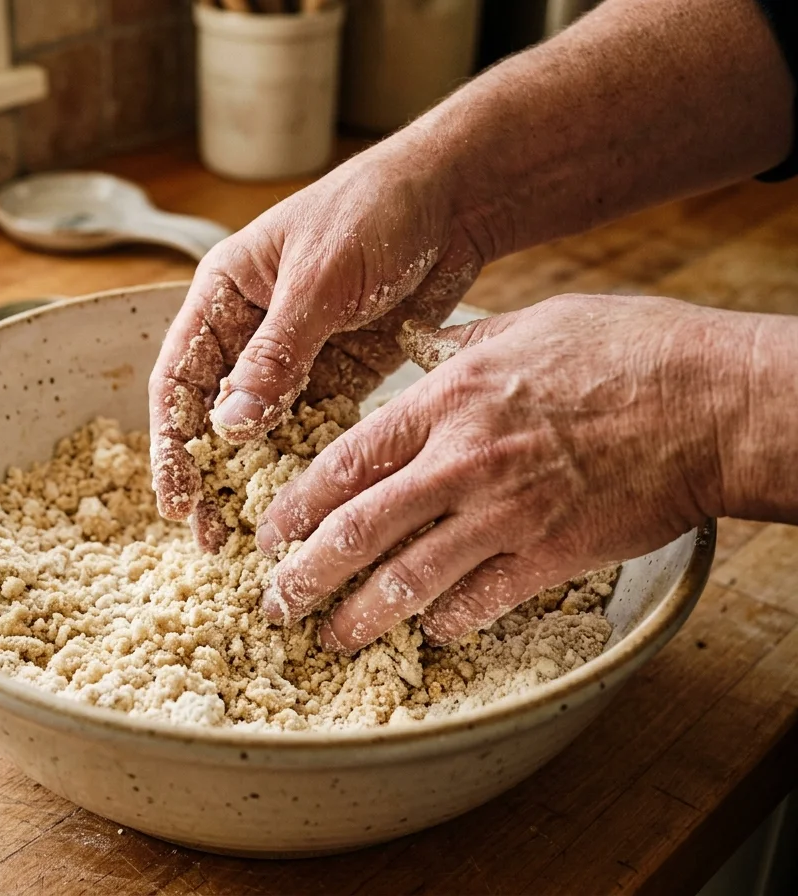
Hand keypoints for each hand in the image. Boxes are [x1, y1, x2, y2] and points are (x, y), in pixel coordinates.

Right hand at [148, 138, 483, 549]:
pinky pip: (312, 428)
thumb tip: (230, 428)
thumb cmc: (374, 212)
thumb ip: (276, 355)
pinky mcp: (338, 375)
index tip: (176, 498)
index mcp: (223, 295)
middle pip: (214, 416)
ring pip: (261, 431)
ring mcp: (295, 357)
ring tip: (253, 537)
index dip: (171, 441)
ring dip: (255, 480)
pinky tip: (307, 505)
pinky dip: (306, 464)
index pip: (180, 377)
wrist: (454, 198)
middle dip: (209, 476)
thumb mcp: (319, 281)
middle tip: (210, 537)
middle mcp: (250, 331)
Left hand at [258, 293, 750, 649]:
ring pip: (408, 580)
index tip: (270, 532)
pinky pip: (480, 603)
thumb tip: (419, 348)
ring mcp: (505, 514)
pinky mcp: (551, 555)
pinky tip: (430, 632)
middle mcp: (462, 462)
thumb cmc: (624, 350)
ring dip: (359, 617)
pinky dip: (448, 622)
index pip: (345, 462)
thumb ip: (458, 348)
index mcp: (447, 401)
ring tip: (330, 637)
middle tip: (276, 602)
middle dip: (305, 575)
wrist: (709, 402)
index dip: (297, 505)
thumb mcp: (524, 327)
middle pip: (358, 530)